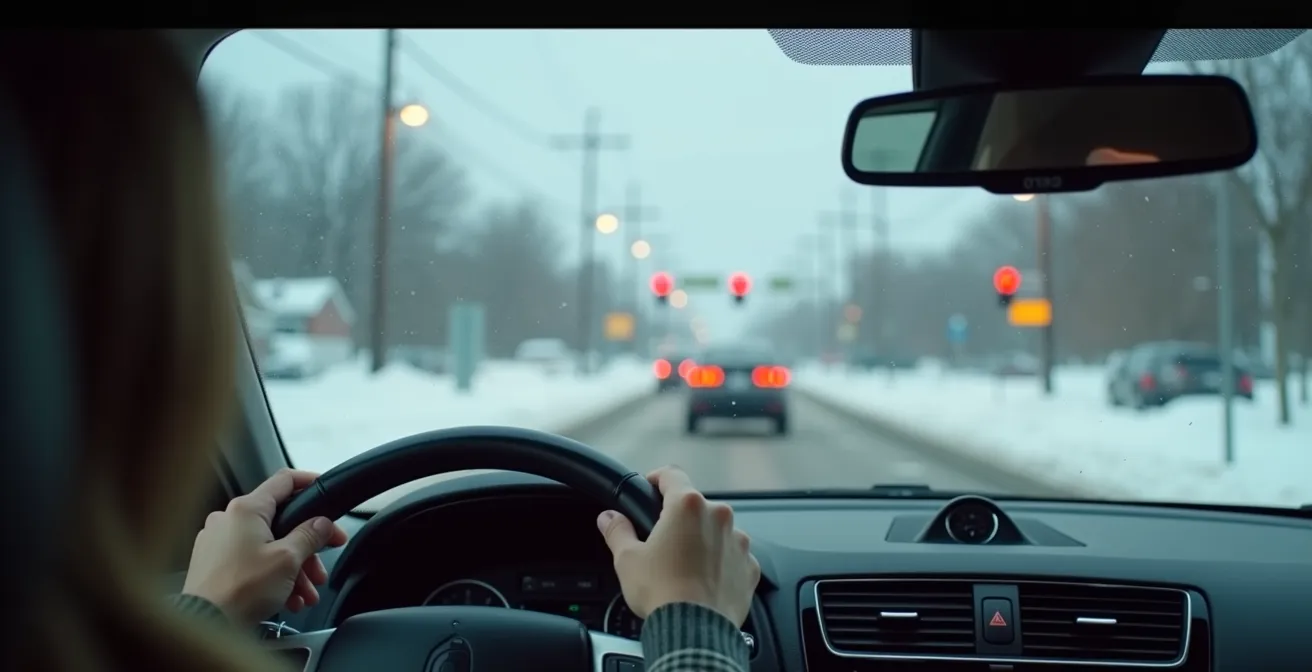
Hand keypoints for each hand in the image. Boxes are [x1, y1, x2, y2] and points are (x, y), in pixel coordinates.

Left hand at [181, 469, 348, 627]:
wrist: (207, 623)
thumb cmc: (241, 590)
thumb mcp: (289, 559)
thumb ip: (310, 535)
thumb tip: (322, 524)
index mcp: (246, 509)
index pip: (284, 481)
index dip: (310, 482)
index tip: (324, 489)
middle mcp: (228, 520)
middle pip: (280, 522)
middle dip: (306, 546)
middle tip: (323, 561)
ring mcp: (217, 542)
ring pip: (267, 545)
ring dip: (292, 568)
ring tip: (306, 592)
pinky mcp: (213, 563)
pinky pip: (251, 561)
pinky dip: (271, 575)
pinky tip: (286, 597)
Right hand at [597, 465, 759, 625]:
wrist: (695, 631)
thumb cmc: (661, 592)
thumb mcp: (627, 559)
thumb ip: (617, 531)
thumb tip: (608, 518)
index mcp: (687, 506)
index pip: (672, 474)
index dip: (658, 478)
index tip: (651, 485)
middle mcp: (718, 517)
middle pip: (696, 506)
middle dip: (680, 518)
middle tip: (662, 540)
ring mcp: (738, 542)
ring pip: (717, 530)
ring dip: (703, 540)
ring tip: (684, 565)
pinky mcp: (750, 566)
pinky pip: (733, 556)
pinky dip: (721, 563)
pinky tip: (704, 580)